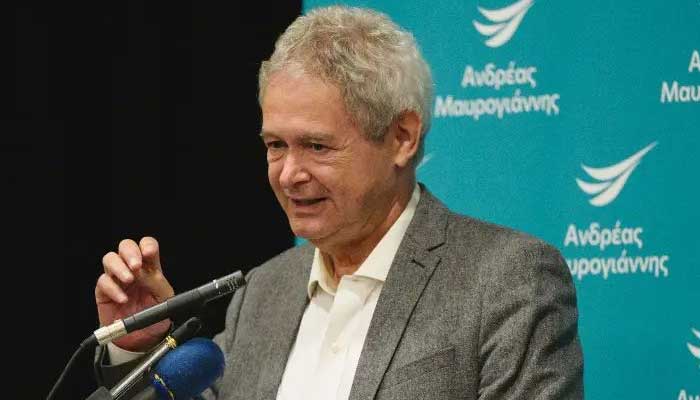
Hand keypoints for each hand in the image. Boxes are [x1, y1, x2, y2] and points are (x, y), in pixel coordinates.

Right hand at [95, 236, 173, 350]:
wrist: (144, 338)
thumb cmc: (155, 315)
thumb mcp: (164, 298)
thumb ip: (156, 283)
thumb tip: (145, 271)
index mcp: (150, 267)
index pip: (146, 245)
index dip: (147, 245)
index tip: (149, 253)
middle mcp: (132, 269)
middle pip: (125, 246)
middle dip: (130, 252)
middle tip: (136, 265)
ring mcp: (117, 278)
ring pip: (110, 259)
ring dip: (119, 267)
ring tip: (129, 280)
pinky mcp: (104, 291)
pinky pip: (103, 282)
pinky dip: (113, 289)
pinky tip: (123, 299)